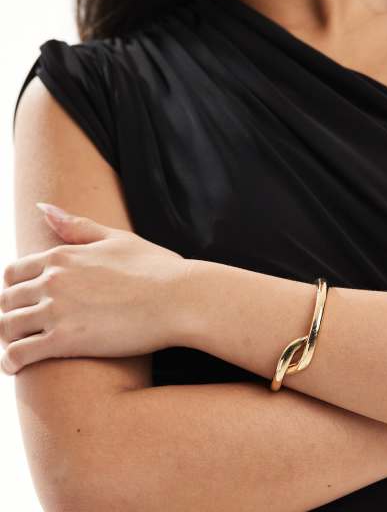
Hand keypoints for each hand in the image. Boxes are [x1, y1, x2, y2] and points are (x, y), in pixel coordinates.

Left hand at [0, 203, 193, 375]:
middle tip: (22, 329)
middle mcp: (52, 280)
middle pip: (6, 300)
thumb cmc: (156, 268)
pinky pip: (19, 354)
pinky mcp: (65, 340)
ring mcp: (56, 310)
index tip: (25, 302)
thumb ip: (77, 226)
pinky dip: (11, 362)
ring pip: (6, 327)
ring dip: (7, 339)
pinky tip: (16, 367)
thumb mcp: (116, 239)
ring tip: (18, 349)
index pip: (13, 273)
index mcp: (62, 256)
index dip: (14, 289)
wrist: (179, 298)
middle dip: (10, 314)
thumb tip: (42, 207)